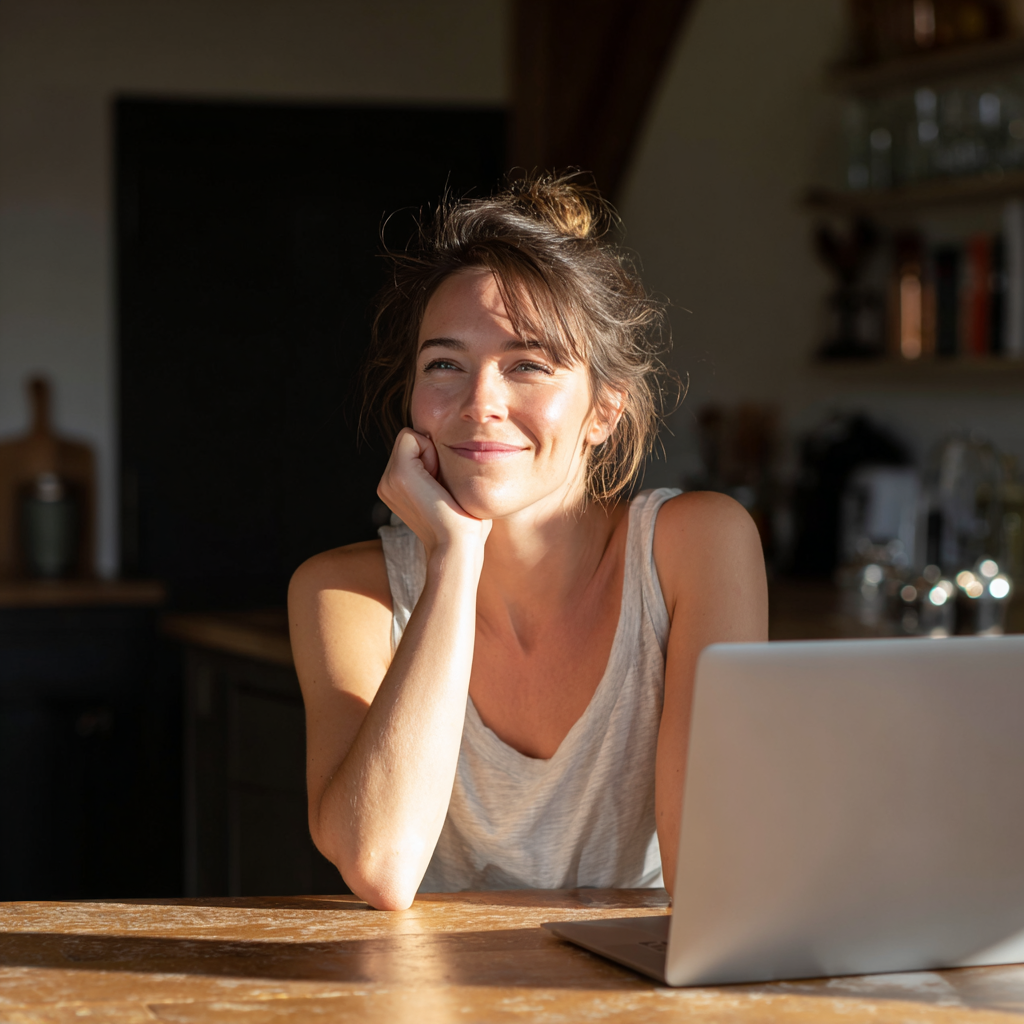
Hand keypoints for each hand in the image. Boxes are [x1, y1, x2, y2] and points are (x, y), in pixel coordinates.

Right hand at [377, 429, 491, 557]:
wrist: (458, 546)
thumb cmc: (464, 523)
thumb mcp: (446, 491)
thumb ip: (440, 470)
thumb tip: (454, 449)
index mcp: (396, 487)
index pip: (411, 446)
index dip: (432, 456)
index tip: (442, 485)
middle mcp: (386, 483)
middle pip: (410, 440)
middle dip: (431, 453)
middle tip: (441, 486)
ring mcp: (388, 479)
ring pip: (411, 437)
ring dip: (432, 454)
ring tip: (439, 487)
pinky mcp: (398, 474)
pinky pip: (411, 436)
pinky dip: (430, 451)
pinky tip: (436, 481)